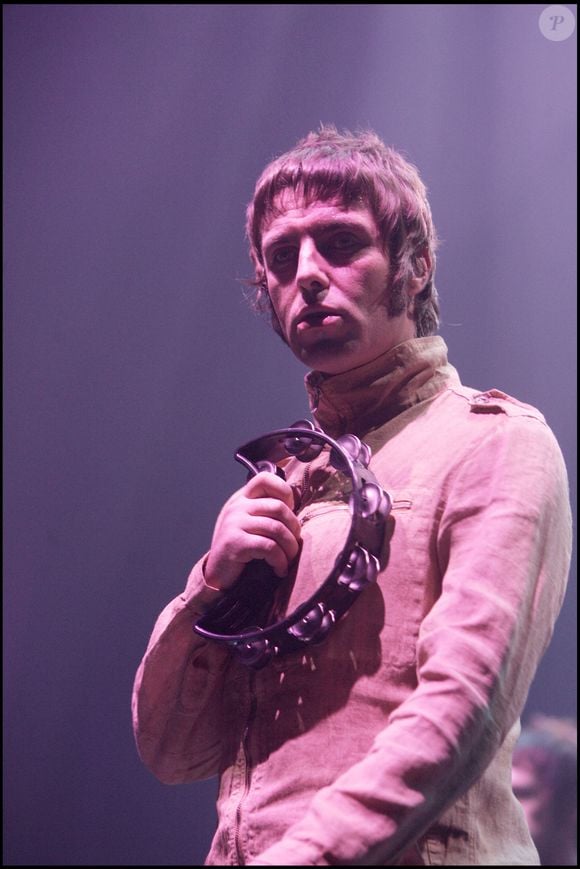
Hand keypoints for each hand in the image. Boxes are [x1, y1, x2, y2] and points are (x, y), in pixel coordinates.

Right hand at [204, 472, 301, 591]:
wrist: (216, 573)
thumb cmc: (240, 548)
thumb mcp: (250, 523)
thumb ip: (266, 511)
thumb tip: (296, 504)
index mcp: (242, 498)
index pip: (265, 479)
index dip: (284, 491)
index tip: (291, 511)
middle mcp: (237, 507)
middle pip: (279, 507)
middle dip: (294, 528)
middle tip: (293, 544)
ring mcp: (234, 523)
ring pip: (277, 529)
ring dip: (290, 548)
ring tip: (289, 559)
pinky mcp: (235, 543)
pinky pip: (269, 547)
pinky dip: (280, 561)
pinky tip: (280, 569)